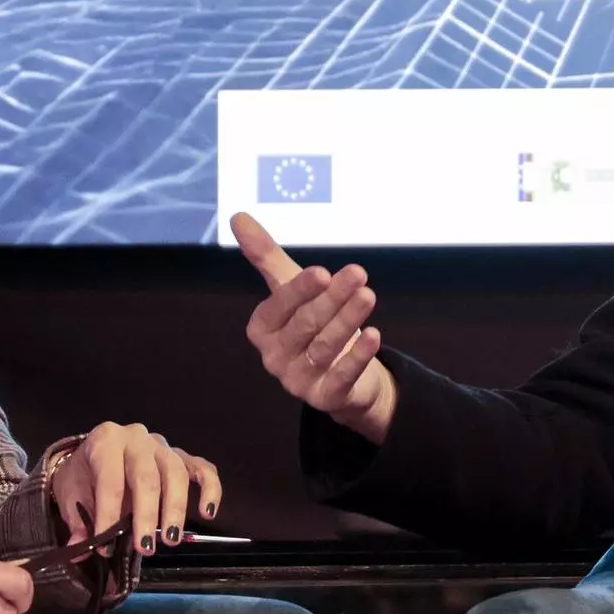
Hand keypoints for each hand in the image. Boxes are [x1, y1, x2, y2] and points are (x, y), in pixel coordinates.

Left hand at [50, 423, 222, 555]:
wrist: (92, 455)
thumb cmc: (82, 475)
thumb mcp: (69, 495)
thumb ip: (77, 522)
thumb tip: (82, 551)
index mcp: (105, 442)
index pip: (110, 481)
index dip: (108, 515)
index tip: (106, 546)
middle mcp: (137, 438)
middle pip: (147, 477)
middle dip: (147, 515)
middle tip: (145, 547)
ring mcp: (163, 446)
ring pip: (176, 474)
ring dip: (175, 509)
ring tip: (171, 539)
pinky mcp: (182, 455)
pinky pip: (203, 468)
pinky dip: (211, 489)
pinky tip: (208, 513)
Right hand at [233, 212, 396, 443]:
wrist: (344, 377)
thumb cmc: (314, 325)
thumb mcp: (292, 290)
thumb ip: (266, 257)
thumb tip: (238, 215)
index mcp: (263, 329)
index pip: (278, 308)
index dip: (298, 291)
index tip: (322, 271)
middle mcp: (274, 357)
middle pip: (305, 325)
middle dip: (332, 298)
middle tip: (358, 273)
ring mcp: (298, 381)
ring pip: (325, 347)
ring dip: (348, 320)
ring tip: (368, 296)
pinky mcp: (325, 398)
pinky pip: (341, 376)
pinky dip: (358, 356)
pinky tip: (375, 334)